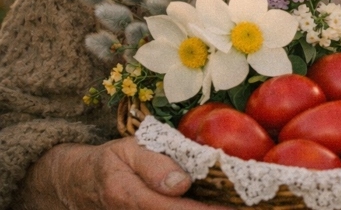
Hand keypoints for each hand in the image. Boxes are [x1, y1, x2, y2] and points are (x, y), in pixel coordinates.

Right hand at [19, 138, 224, 208]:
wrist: (78, 184)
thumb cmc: (110, 161)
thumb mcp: (129, 151)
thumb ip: (155, 166)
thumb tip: (182, 184)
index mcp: (131, 196)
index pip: (177, 209)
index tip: (236, 208)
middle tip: (248, 207)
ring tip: (236, 205)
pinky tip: (216, 205)